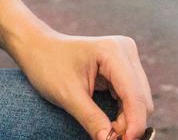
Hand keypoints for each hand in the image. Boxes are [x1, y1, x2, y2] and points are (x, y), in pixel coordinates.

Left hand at [10, 26, 152, 139]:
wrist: (37, 48)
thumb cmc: (47, 66)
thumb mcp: (68, 95)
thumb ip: (92, 119)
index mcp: (113, 51)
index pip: (134, 96)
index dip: (134, 124)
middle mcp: (126, 51)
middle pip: (141, 100)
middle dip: (129, 123)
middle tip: (109, 139)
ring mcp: (126, 58)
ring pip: (139, 100)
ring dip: (127, 120)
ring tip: (107, 132)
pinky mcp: (124, 67)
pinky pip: (132, 97)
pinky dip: (124, 113)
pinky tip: (110, 123)